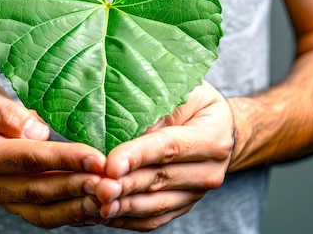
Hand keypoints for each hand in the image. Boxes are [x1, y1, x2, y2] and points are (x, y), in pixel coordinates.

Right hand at [0, 81, 106, 227]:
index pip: (30, 158)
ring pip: (43, 211)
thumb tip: (35, 130)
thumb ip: (6, 112)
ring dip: (79, 207)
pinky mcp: (14, 205)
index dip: (66, 159)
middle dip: (79, 188)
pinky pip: (45, 215)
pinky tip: (98, 207)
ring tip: (110, 199)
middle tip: (113, 185)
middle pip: (39, 190)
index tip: (98, 159)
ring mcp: (1, 198)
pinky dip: (72, 215)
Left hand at [94, 81, 233, 230]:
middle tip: (97, 188)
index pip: (169, 148)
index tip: (111, 165)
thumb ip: (158, 107)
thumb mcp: (183, 92)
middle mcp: (209, 170)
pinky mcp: (183, 206)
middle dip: (124, 186)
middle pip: (159, 179)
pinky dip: (127, 219)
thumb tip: (123, 125)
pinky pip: (154, 219)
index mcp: (213, 136)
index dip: (138, 156)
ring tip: (95, 204)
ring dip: (122, 206)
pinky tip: (103, 214)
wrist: (217, 128)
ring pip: (155, 204)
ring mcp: (197, 192)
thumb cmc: (194, 102)